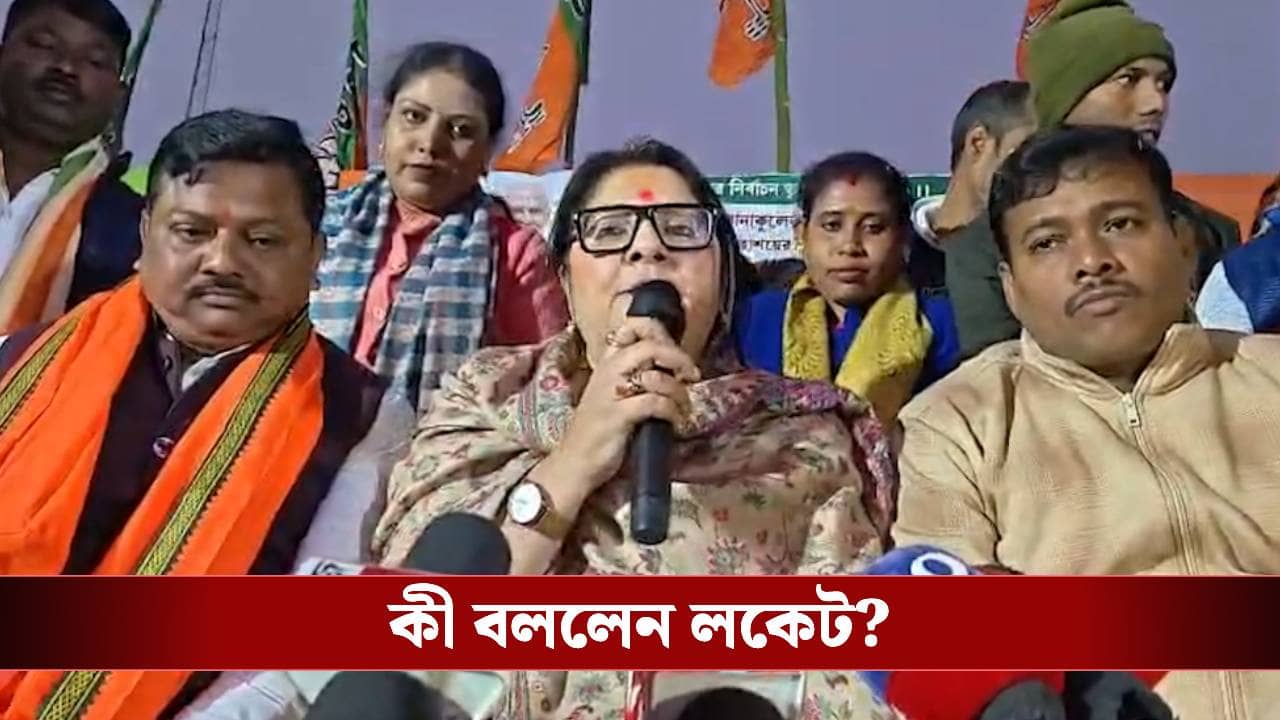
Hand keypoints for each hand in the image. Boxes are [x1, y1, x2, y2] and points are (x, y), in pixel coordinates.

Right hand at [549, 317, 700, 499]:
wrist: (575, 462)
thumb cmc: (599, 430)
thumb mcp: (613, 395)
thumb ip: (634, 377)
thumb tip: (673, 369)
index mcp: (607, 363)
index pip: (632, 327)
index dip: (659, 331)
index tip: (675, 351)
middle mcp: (608, 371)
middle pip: (650, 346)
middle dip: (678, 358)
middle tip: (692, 375)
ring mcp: (612, 393)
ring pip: (656, 376)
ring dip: (679, 392)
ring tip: (685, 407)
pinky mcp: (619, 416)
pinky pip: (656, 403)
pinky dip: (673, 411)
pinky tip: (676, 422)